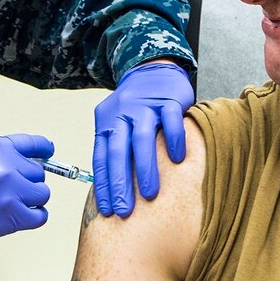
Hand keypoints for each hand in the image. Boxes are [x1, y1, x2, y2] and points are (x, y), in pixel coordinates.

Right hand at [0, 134, 53, 245]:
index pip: (32, 144)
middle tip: (13, 188)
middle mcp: (7, 167)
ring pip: (42, 194)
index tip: (48, 151)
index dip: (43, 148)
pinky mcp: (11, 217)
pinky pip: (39, 216)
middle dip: (27, 180)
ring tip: (16, 203)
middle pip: (38, 173)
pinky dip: (35, 216)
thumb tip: (15, 160)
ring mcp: (11, 192)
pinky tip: (23, 215)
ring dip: (32, 198)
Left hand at [93, 61, 193, 216]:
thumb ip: (114, 149)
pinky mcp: (168, 99)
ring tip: (150, 195)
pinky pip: (170, 120)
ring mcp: (145, 105)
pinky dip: (173, 140)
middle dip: (120, 184)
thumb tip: (111, 189)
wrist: (151, 69)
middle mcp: (122, 114)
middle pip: (118, 152)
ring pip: (142, 138)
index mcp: (107, 123)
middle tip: (124, 211)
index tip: (107, 211)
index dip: (104, 185)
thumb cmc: (134, 107)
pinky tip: (177, 159)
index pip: (101, 158)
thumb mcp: (115, 123)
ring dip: (146, 168)